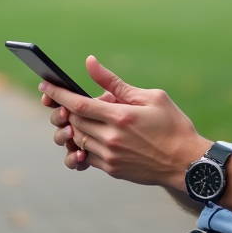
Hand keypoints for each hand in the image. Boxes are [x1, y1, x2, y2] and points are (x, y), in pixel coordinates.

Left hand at [40, 56, 208, 188]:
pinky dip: (83, 145)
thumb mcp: (150, 97)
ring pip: (77, 139)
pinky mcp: (112, 170)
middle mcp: (111, 138)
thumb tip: (90, 63)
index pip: (78, 104)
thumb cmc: (173, 125)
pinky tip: (91, 136)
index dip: (58, 94)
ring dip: (75, 127)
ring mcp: (110, 157)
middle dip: (66, 109)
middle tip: (66, 100)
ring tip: (81, 117)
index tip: (45, 84)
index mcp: (120, 117)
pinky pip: (86, 156)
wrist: (187, 163)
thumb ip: (114, 83)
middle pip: (74, 121)